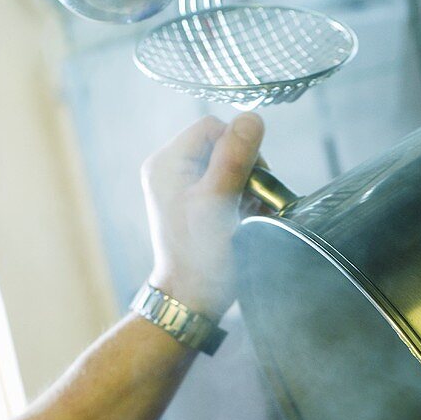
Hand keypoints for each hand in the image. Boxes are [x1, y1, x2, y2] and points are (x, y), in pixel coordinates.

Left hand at [141, 113, 264, 321]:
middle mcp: (170, 170)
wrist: (191, 301)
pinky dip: (242, 200)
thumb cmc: (201, 260)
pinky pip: (226, 186)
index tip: (252, 181)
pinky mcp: (195, 206)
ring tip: (250, 214)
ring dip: (247, 187)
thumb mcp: (217, 204)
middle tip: (253, 201)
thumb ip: (234, 159)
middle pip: (222, 145)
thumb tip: (252, 118)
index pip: (213, 127)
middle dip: (246, 170)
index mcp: (167, 163)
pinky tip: (247, 220)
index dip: (240, 147)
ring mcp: (181, 188)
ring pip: (228, 166)